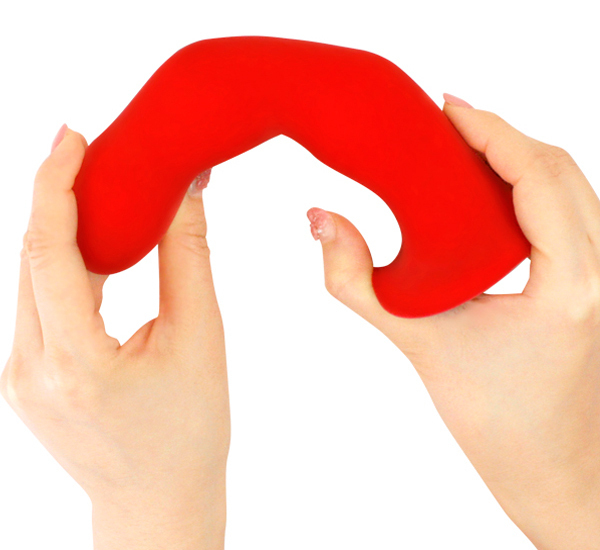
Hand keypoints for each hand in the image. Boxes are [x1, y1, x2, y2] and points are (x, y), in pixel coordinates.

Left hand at [0, 126, 228, 549]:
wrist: (157, 500)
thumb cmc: (189, 431)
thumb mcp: (200, 338)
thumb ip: (187, 256)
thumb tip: (186, 191)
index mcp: (75, 363)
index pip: (47, 251)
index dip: (54, 184)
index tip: (71, 136)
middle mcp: (28, 369)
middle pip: (31, 257)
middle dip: (57, 197)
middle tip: (94, 153)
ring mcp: (18, 376)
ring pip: (30, 279)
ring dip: (61, 232)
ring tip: (100, 194)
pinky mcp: (24, 377)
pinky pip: (36, 304)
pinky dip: (62, 267)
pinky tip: (94, 250)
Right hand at [307, 99, 599, 549]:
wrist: (547, 461)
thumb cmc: (492, 417)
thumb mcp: (416, 343)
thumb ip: (354, 281)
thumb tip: (320, 219)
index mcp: (567, 285)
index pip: (537, 176)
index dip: (493, 130)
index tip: (448, 106)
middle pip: (560, 168)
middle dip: (503, 133)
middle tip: (445, 120)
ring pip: (573, 185)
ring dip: (520, 155)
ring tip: (463, 143)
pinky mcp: (596, 280)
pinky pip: (573, 210)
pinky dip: (535, 183)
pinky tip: (492, 185)